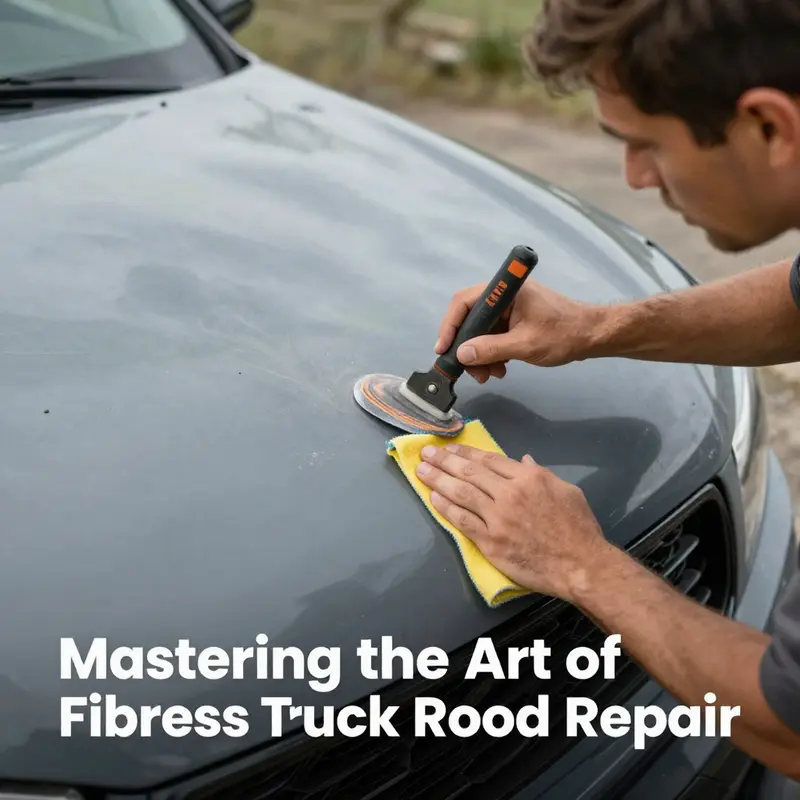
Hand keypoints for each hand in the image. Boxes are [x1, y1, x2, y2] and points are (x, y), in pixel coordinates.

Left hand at [415, 442, 613, 601]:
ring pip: (461, 492)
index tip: (450, 447)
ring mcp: (498, 517)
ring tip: (422, 470)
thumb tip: (524, 460)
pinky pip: (463, 520)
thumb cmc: (578, 528)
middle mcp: (510, 493)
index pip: (489, 460)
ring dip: (438, 479)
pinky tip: (433, 497)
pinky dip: (446, 507)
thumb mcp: (567, 491)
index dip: (466, 452)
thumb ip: (541, 474)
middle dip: (445, 460)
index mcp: (529, 477)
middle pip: (470, 472)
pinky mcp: (491, 541)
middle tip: (427, 453)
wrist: (580, 565)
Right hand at [434, 281, 597, 382]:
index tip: (444, 349)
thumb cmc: (564, 335)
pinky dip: (492, 353)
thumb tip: (462, 354)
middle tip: (470, 371)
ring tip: (490, 374)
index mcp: (505, 291)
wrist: (592, 336)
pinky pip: (492, 336)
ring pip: (480, 332)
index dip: (450, 325)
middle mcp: (503, 296)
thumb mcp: (525, 345)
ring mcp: (509, 309)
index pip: (464, 302)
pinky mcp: (514, 321)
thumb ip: (491, 349)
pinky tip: (499, 369)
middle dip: (467, 347)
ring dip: (480, 355)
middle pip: (470, 319)